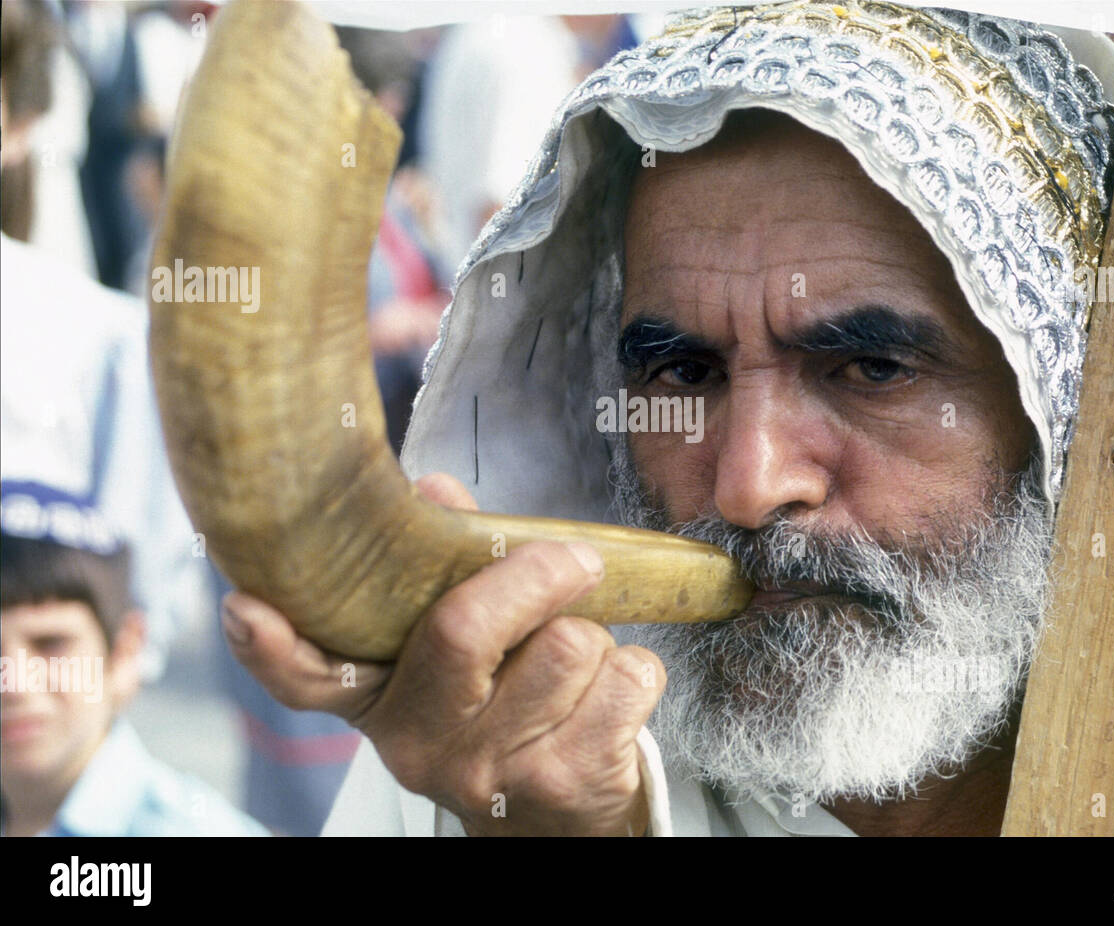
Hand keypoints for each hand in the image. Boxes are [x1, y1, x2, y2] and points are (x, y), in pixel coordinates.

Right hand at [221, 473, 665, 835]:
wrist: (558, 816)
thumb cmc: (508, 704)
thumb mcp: (463, 651)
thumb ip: (448, 567)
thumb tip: (436, 489)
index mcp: (385, 699)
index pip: (313, 678)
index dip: (272, 645)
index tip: (246, 606)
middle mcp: (424, 742)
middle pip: (465, 628)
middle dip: (536, 574)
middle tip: (573, 561)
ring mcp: (492, 770)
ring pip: (567, 646)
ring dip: (594, 636)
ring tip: (573, 659)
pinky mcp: (567, 781)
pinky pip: (627, 679)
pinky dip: (633, 670)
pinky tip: (607, 694)